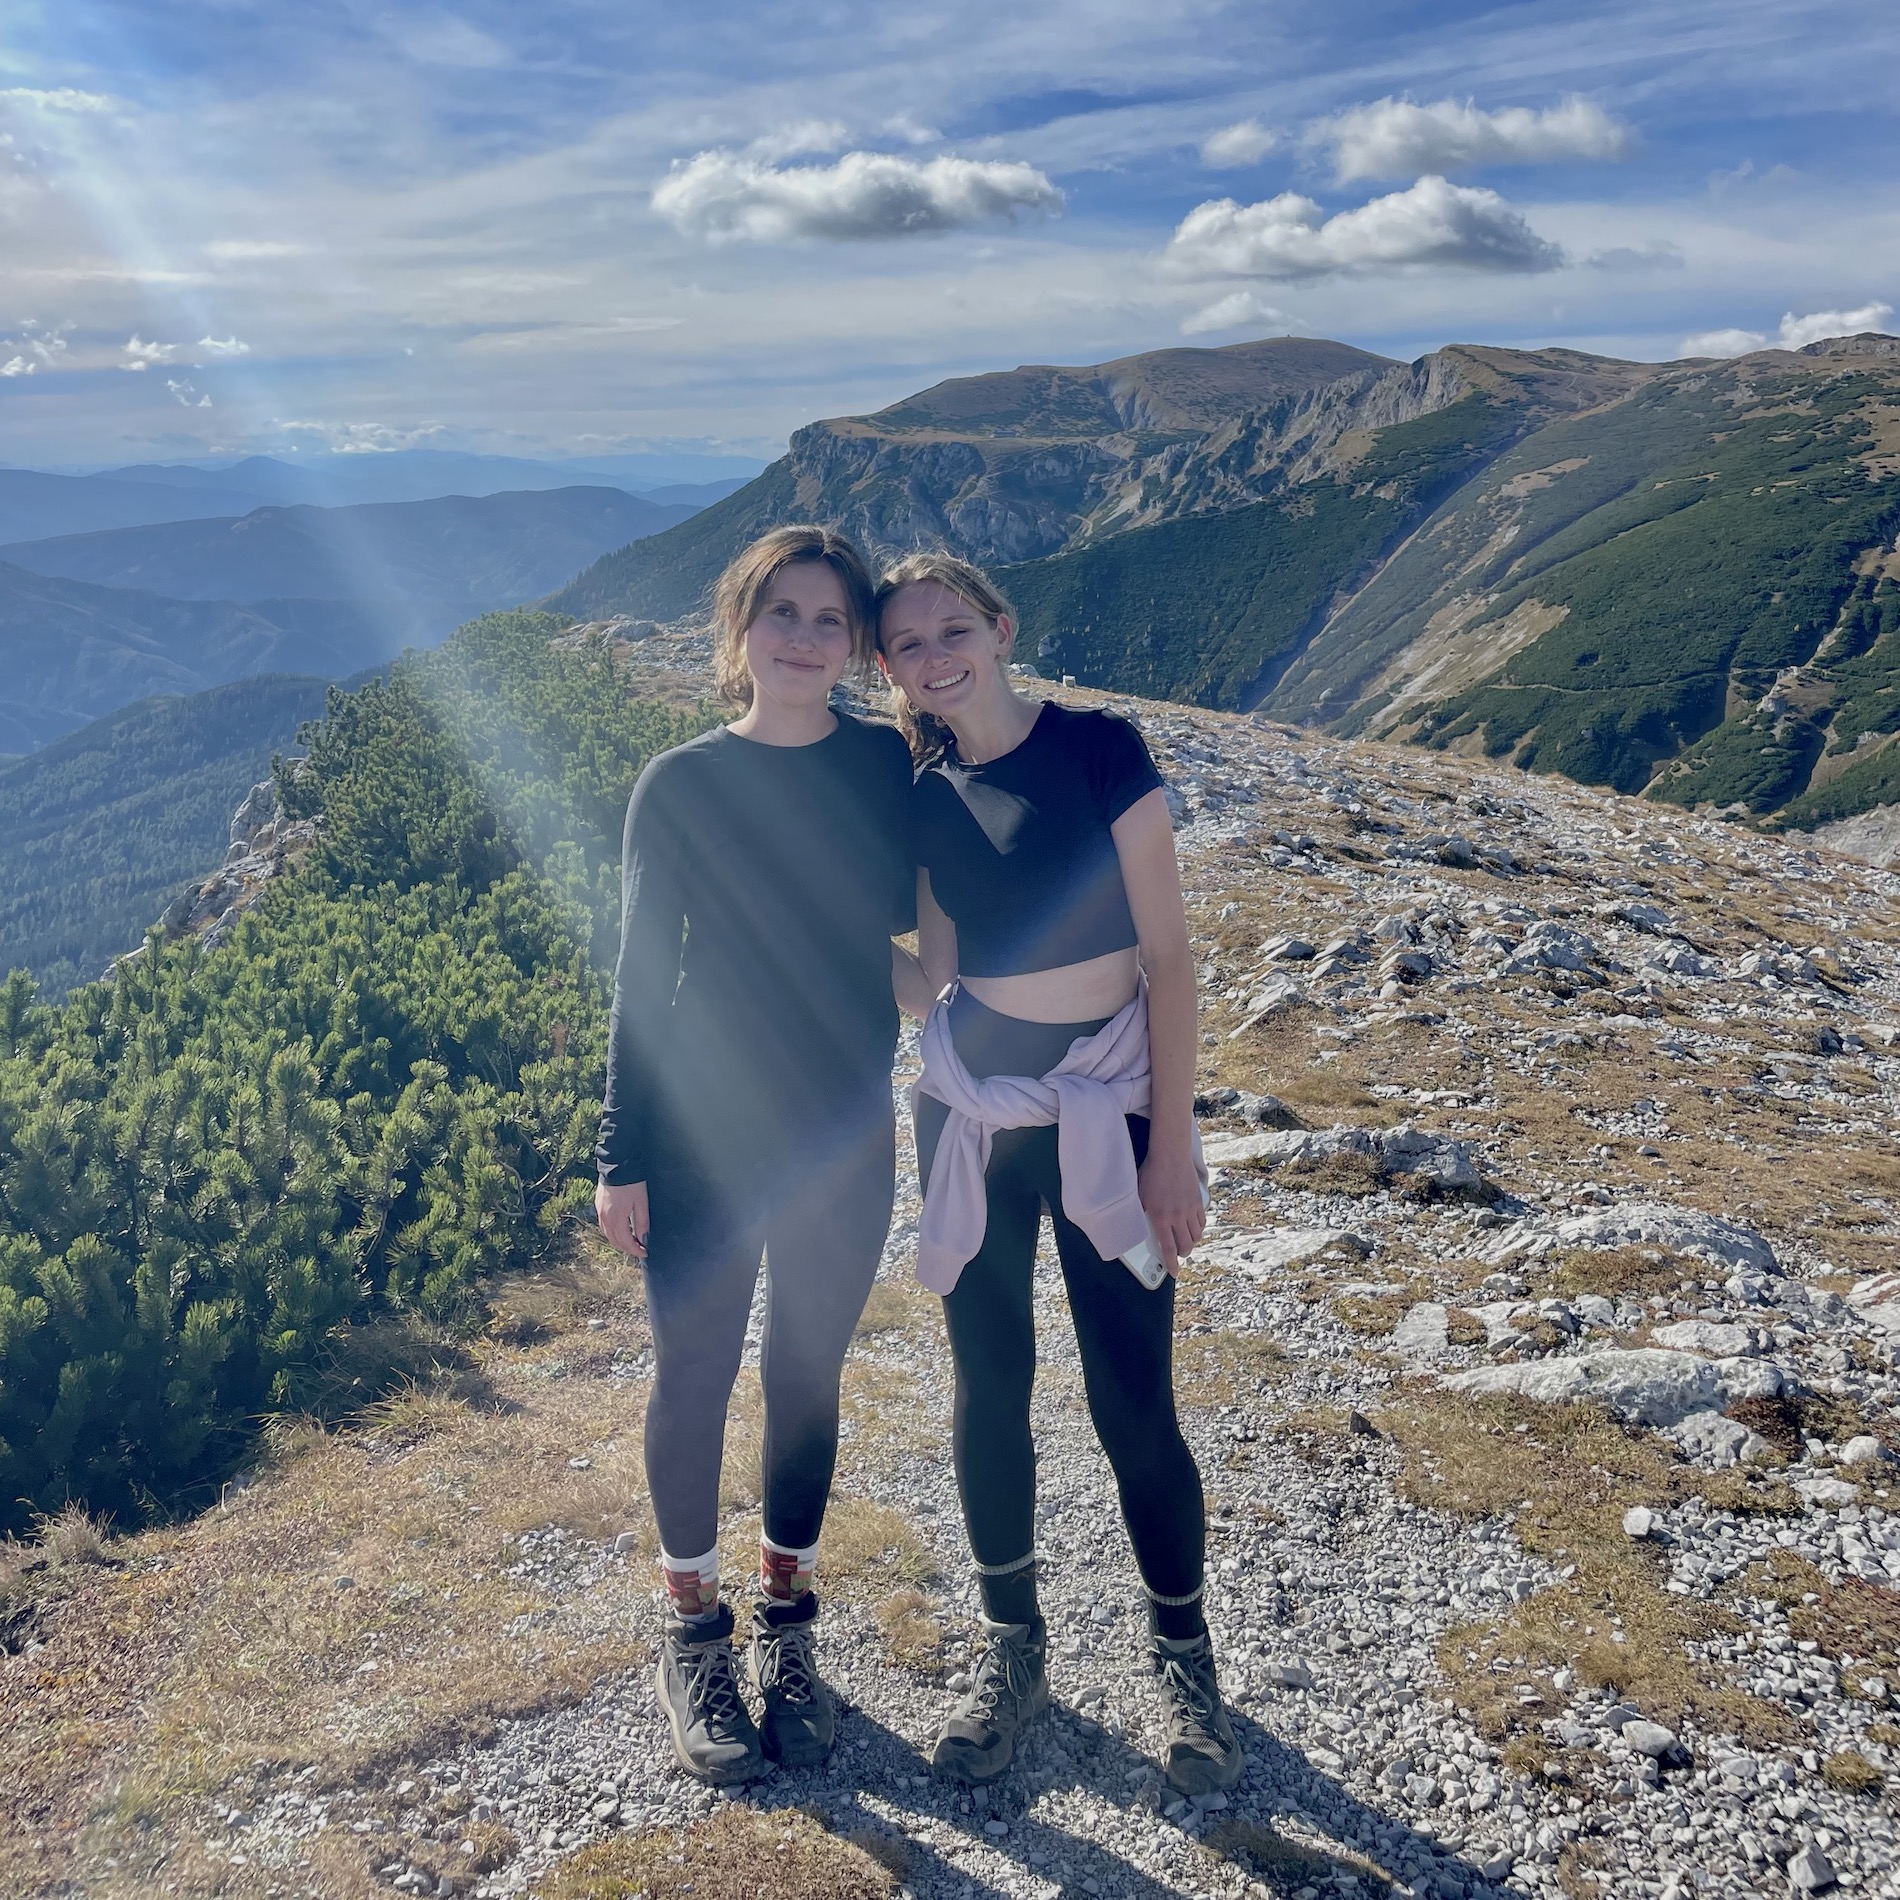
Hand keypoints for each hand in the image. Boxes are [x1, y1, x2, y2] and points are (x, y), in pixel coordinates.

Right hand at [595, 1180, 648, 1260]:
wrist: (617, 1165)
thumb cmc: (632, 1183)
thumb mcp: (641, 1203)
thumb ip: (642, 1222)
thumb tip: (643, 1239)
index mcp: (617, 1219)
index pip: (625, 1242)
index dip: (635, 1250)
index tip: (644, 1253)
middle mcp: (605, 1218)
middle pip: (615, 1241)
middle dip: (627, 1248)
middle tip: (639, 1249)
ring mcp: (600, 1212)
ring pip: (607, 1234)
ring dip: (619, 1242)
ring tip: (631, 1242)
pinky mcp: (598, 1205)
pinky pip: (603, 1226)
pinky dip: (611, 1233)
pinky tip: (619, 1231)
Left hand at [1137, 1145, 1204, 1277]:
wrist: (1170, 1155)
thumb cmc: (1151, 1173)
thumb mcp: (1139, 1195)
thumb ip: (1141, 1213)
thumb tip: (1138, 1226)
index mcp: (1161, 1218)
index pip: (1168, 1248)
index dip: (1171, 1263)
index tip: (1173, 1272)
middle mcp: (1178, 1216)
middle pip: (1186, 1245)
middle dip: (1183, 1254)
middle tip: (1179, 1254)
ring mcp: (1190, 1209)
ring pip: (1196, 1235)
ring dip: (1191, 1242)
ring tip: (1185, 1241)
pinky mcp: (1198, 1201)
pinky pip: (1202, 1222)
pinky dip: (1198, 1228)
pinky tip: (1193, 1227)